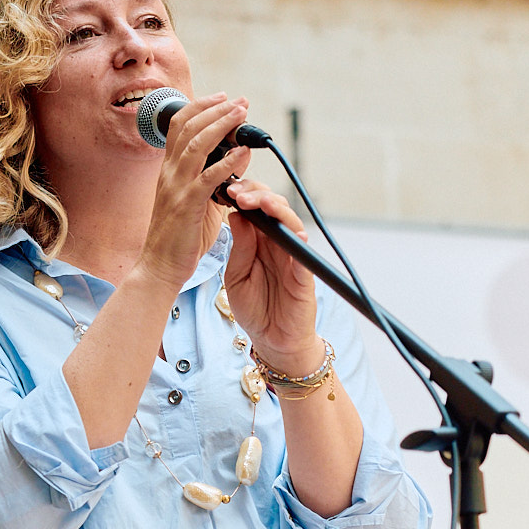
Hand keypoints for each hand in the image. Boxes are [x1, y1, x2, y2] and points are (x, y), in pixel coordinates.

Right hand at [132, 93, 251, 290]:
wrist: (160, 266)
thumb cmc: (178, 237)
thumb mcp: (193, 200)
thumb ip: (208, 178)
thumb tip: (232, 160)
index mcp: (168, 170)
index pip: (178, 126)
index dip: (200, 107)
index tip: (222, 97)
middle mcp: (169, 173)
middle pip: (188, 128)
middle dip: (216, 109)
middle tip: (239, 100)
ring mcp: (176, 188)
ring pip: (197, 145)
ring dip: (222, 125)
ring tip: (242, 113)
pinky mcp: (187, 205)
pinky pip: (208, 178)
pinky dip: (227, 162)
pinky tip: (243, 153)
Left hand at [221, 178, 322, 373]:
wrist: (271, 339)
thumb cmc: (254, 306)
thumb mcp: (236, 275)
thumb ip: (239, 248)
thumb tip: (237, 215)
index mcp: (259, 241)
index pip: (254, 208)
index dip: (242, 195)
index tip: (224, 189)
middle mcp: (278, 244)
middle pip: (273, 208)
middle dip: (256, 195)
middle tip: (237, 192)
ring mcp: (293, 257)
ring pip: (290, 223)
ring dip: (276, 210)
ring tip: (260, 202)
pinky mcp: (304, 275)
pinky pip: (304, 254)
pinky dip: (299, 241)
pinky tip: (291, 232)